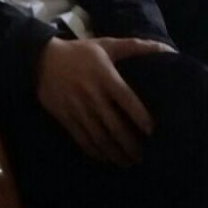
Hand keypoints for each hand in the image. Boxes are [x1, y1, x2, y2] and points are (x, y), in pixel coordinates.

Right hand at [36, 36, 174, 165]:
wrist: (41, 58)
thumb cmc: (79, 52)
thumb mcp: (106, 45)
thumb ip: (135, 47)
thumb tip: (166, 49)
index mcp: (105, 76)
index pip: (126, 100)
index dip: (141, 117)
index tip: (152, 131)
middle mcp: (92, 94)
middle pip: (115, 125)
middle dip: (130, 145)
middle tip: (143, 156)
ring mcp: (77, 107)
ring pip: (100, 137)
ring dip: (115, 153)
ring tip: (128, 162)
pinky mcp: (65, 117)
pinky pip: (83, 139)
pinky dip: (96, 152)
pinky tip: (106, 157)